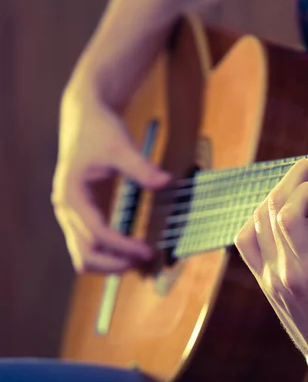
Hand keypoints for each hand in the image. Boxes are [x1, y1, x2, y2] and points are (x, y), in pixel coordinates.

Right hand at [52, 86, 169, 273]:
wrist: (86, 118)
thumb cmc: (100, 130)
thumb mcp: (121, 146)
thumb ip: (142, 167)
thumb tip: (166, 182)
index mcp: (72, 195)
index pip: (97, 233)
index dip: (123, 246)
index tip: (147, 251)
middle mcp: (67, 209)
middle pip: (84, 253)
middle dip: (113, 263)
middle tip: (144, 262)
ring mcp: (72, 214)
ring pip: (84, 254)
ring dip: (110, 263)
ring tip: (140, 261)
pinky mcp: (83, 213)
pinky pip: (90, 244)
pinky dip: (108, 252)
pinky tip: (131, 249)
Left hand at [234, 159, 307, 380]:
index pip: (291, 212)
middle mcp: (288, 274)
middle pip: (273, 208)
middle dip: (297, 177)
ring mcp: (272, 280)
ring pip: (256, 220)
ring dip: (280, 193)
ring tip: (305, 185)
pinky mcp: (266, 283)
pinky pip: (247, 240)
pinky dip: (260, 217)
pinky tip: (282, 210)